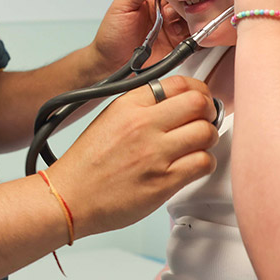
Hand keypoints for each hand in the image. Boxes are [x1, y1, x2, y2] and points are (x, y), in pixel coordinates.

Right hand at [50, 75, 217, 237]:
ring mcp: (155, 153)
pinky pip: (203, 162)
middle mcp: (143, 124)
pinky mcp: (164, 181)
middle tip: (205, 120)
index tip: (200, 99)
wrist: (70, 197)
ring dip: (208, 139)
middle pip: (198, 103)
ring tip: (198, 145)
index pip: (179, 83)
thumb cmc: (87, 163)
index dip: (198, 90)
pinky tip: (192, 165)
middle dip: (209, 111)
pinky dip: (205, 163)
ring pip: (206, 132)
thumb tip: (177, 103)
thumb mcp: (110, 118)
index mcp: (129, 105)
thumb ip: (142, 107)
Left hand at [90, 0, 189, 72]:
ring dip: (190, 23)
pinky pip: (193, 41)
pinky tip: (184, 38)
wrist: (110, 64)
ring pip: (193, 21)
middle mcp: (165, 14)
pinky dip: (195, 38)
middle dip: (185, 8)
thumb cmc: (111, 35)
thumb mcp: (122, 4)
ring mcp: (172, 30)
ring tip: (175, 29)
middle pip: (187, 5)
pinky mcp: (176, 47)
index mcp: (153, 0)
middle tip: (173, 15)